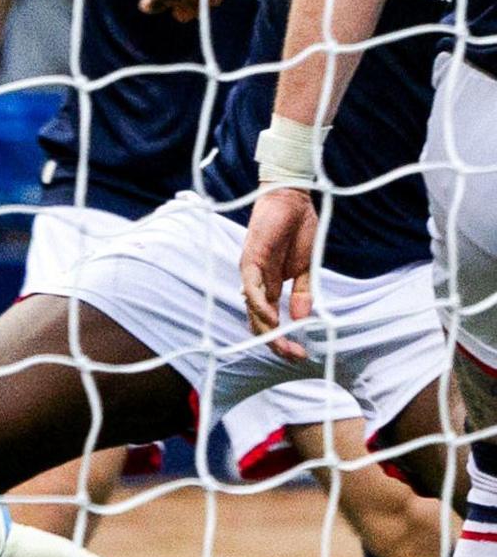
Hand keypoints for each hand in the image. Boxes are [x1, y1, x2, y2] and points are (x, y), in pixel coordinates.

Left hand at [238, 189, 318, 360]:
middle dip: (275, 342)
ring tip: (283, 345)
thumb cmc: (299, 230)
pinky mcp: (250, 261)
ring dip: (268, 330)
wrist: (293, 200)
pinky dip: (259, 304)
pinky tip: (271, 318)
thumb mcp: (306, 268)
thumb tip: (303, 319)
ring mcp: (252, 274)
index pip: (271, 321)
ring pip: (253, 310)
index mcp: (271, 288)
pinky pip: (251, 287)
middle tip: (294, 357)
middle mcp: (258, 285)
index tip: (301, 354)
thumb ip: (302, 293)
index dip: (283, 339)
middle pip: (259, 322)